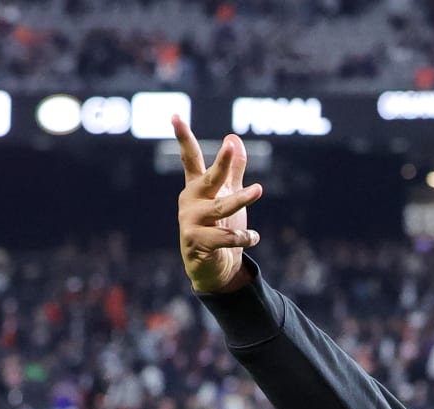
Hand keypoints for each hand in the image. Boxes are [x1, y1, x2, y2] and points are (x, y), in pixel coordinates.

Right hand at [174, 117, 261, 294]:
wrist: (212, 268)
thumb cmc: (219, 228)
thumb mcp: (227, 196)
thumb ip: (232, 170)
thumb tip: (234, 137)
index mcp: (197, 188)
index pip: (190, 159)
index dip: (183, 138)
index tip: (175, 116)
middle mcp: (191, 202)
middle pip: (208, 179)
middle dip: (220, 163)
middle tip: (230, 146)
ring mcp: (192, 222)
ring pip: (220, 208)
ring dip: (241, 199)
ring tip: (258, 189)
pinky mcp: (197, 242)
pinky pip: (225, 237)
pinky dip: (243, 236)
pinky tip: (253, 236)